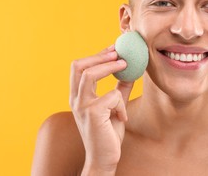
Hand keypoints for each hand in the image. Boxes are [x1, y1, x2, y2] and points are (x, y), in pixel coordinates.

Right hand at [69, 45, 133, 174]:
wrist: (103, 158)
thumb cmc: (108, 133)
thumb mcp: (115, 107)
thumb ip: (120, 89)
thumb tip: (131, 71)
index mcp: (78, 96)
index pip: (80, 67)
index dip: (96, 55)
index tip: (113, 48)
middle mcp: (76, 99)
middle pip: (78, 65)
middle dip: (98, 55)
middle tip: (117, 51)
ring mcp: (82, 106)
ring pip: (89, 74)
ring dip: (109, 66)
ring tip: (124, 64)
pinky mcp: (92, 114)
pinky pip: (111, 96)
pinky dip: (121, 103)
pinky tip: (123, 117)